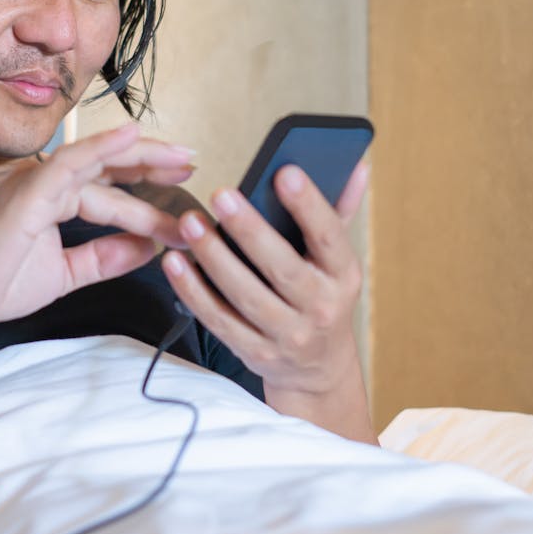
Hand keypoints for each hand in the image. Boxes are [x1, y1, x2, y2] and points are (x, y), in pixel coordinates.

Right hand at [0, 123, 193, 337]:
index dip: (148, 185)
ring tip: (182, 159)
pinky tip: (131, 137)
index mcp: (55, 198)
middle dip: (155, 163)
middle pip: (112, 165)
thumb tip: (147, 250)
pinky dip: (102, 147)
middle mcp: (48, 182)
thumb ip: (104, 258)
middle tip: (194, 163)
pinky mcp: (27, 192)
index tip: (185, 190)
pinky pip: (70, 162)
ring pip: (101, 163)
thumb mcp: (65, 273)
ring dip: (144, 161)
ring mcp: (37, 182)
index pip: (111, 185)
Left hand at [161, 161, 369, 395]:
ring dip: (214, 258)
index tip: (284, 172)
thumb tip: (357, 165)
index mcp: (343, 275)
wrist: (318, 368)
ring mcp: (287, 335)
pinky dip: (194, 292)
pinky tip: (175, 263)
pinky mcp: (255, 353)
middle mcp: (320, 307)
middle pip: (282, 267)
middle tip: (221, 195)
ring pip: (245, 295)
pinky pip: (219, 320)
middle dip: (250, 230)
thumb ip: (341, 210)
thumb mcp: (337, 258)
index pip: (330, 236)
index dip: (309, 204)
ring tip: (189, 224)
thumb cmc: (322, 295)